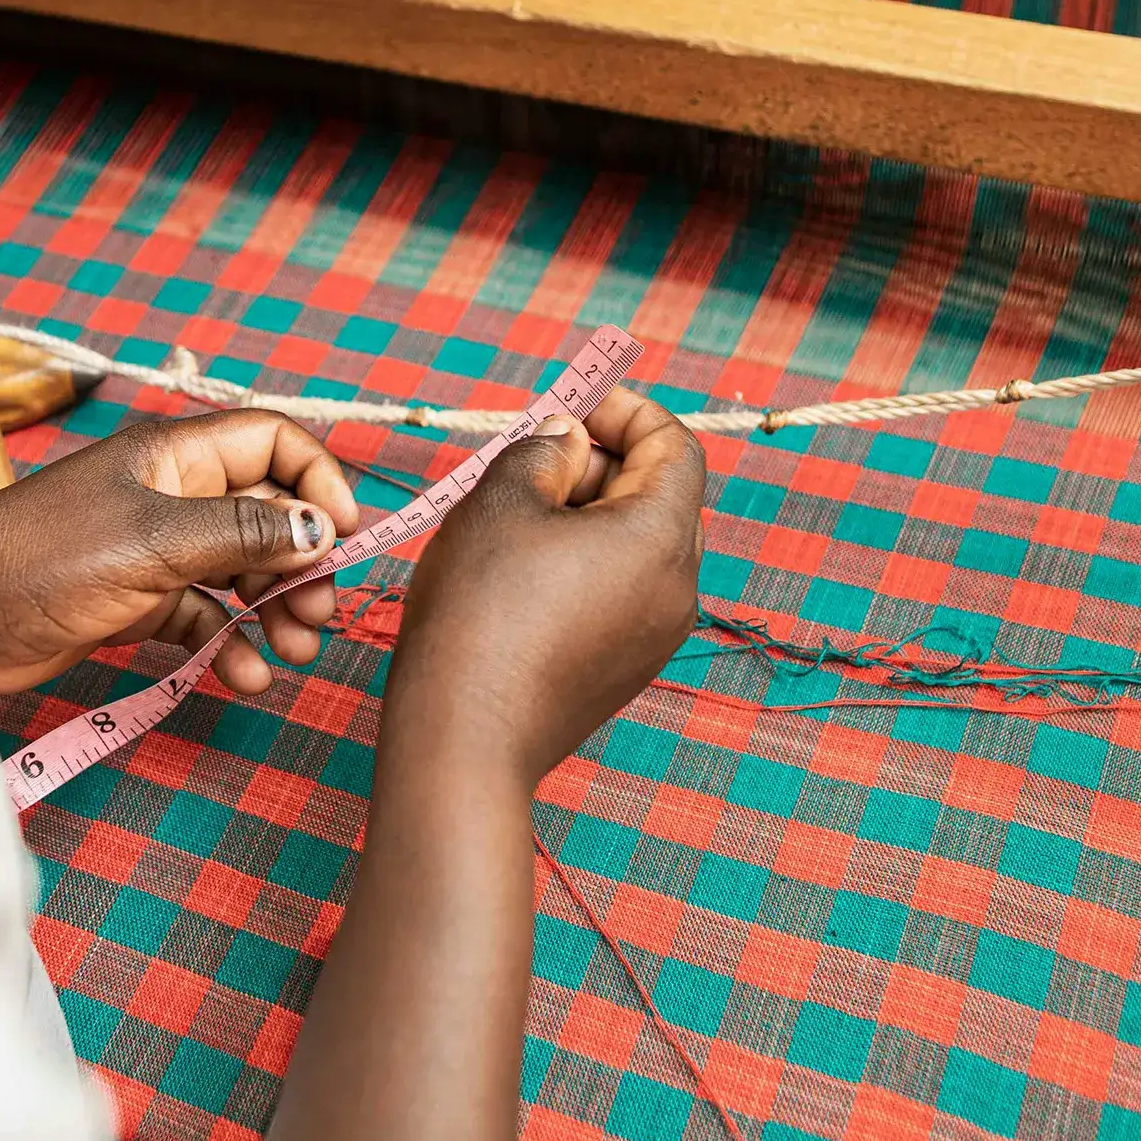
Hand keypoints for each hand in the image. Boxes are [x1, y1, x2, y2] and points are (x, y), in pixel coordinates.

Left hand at [0, 411, 360, 695]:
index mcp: (177, 455)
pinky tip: (246, 675)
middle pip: (268, 514)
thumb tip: (320, 531)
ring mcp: (155, 550)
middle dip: (303, 562)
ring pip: (241, 571)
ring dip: (275, 608)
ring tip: (296, 650)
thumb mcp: (155, 541)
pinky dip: (230, 642)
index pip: (274, 444)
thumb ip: (243, 534)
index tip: (343, 537)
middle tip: (320, 613)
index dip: (318, 482)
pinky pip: (204, 616)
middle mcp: (173, 495)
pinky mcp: (136, 601)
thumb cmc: (43, 559)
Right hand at [387, 389, 704, 783]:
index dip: (624, 409)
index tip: (569, 402)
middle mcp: (678, 589)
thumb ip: (546, 448)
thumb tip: (571, 439)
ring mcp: (655, 637)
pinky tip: (520, 566)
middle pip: (660, 493)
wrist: (462, 738)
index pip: (674, 445)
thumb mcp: (503, 498)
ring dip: (587, 510)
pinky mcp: (624, 669)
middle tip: (531, 452)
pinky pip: (620, 590)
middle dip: (601, 458)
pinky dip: (583, 559)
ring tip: (516, 510)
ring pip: (637, 544)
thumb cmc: (480, 609)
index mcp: (662, 537)